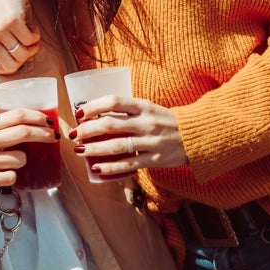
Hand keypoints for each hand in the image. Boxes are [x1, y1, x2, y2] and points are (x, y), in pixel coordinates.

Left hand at [0, 0, 44, 73]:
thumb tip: (11, 58)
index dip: (10, 64)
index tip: (17, 52)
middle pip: (11, 65)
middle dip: (24, 57)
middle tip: (26, 42)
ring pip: (23, 55)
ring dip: (32, 46)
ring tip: (30, 33)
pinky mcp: (12, 21)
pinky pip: (30, 42)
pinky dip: (35, 36)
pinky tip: (32, 26)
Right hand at [0, 108, 57, 187]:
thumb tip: (32, 121)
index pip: (17, 115)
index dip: (38, 117)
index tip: (49, 122)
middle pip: (24, 133)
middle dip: (44, 135)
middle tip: (53, 137)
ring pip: (21, 158)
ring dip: (22, 160)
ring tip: (8, 161)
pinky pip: (12, 177)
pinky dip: (11, 176)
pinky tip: (0, 174)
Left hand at [71, 94, 187, 180]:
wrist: (195, 136)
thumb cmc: (166, 120)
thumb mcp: (149, 108)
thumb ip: (128, 110)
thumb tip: (96, 114)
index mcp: (143, 106)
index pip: (114, 101)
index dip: (93, 106)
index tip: (79, 112)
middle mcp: (146, 123)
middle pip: (110, 124)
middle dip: (87, 129)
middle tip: (74, 134)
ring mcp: (150, 142)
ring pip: (116, 146)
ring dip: (94, 149)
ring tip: (80, 151)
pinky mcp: (154, 159)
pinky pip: (128, 165)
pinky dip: (111, 168)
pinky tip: (97, 168)